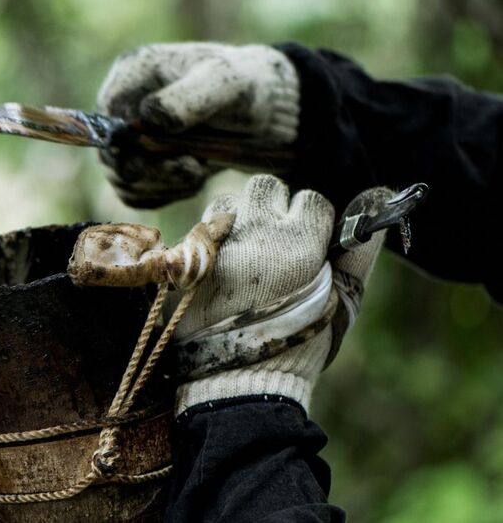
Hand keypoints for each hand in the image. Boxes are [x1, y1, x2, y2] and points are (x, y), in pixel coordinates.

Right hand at [97, 42, 299, 207]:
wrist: (266, 111)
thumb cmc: (246, 85)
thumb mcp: (223, 84)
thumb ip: (186, 99)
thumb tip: (147, 119)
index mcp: (132, 75)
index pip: (107, 123)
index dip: (135, 148)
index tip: (180, 157)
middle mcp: (123, 106)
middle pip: (112, 156)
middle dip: (153, 172)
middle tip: (194, 170)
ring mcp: (131, 136)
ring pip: (123, 180)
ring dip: (162, 186)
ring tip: (198, 172)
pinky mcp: (143, 161)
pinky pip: (138, 193)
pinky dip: (164, 194)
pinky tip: (192, 180)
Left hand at [172, 175, 389, 414]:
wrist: (240, 381)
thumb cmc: (299, 345)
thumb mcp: (342, 301)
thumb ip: (360, 250)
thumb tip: (378, 196)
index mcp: (299, 245)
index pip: (311, 200)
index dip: (312, 220)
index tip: (309, 241)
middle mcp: (256, 236)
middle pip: (265, 187)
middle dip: (273, 206)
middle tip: (273, 237)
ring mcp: (219, 246)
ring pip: (228, 201)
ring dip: (238, 216)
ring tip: (244, 248)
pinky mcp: (190, 260)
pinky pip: (200, 227)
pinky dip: (211, 237)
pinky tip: (219, 262)